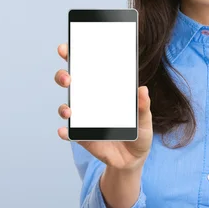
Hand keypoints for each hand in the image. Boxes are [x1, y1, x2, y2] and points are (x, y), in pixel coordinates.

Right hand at [55, 43, 152, 170]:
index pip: (86, 68)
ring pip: (66, 107)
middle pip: (69, 82)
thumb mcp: (145, 119)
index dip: (74, 55)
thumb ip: (143, 106)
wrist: (134, 159)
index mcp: (104, 89)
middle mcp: (89, 101)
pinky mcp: (82, 136)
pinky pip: (70, 133)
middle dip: (63, 76)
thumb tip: (142, 89)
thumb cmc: (139, 132)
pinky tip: (64, 131)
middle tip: (68, 77)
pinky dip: (65, 132)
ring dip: (64, 107)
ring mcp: (83, 118)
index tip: (66, 48)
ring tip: (70, 111)